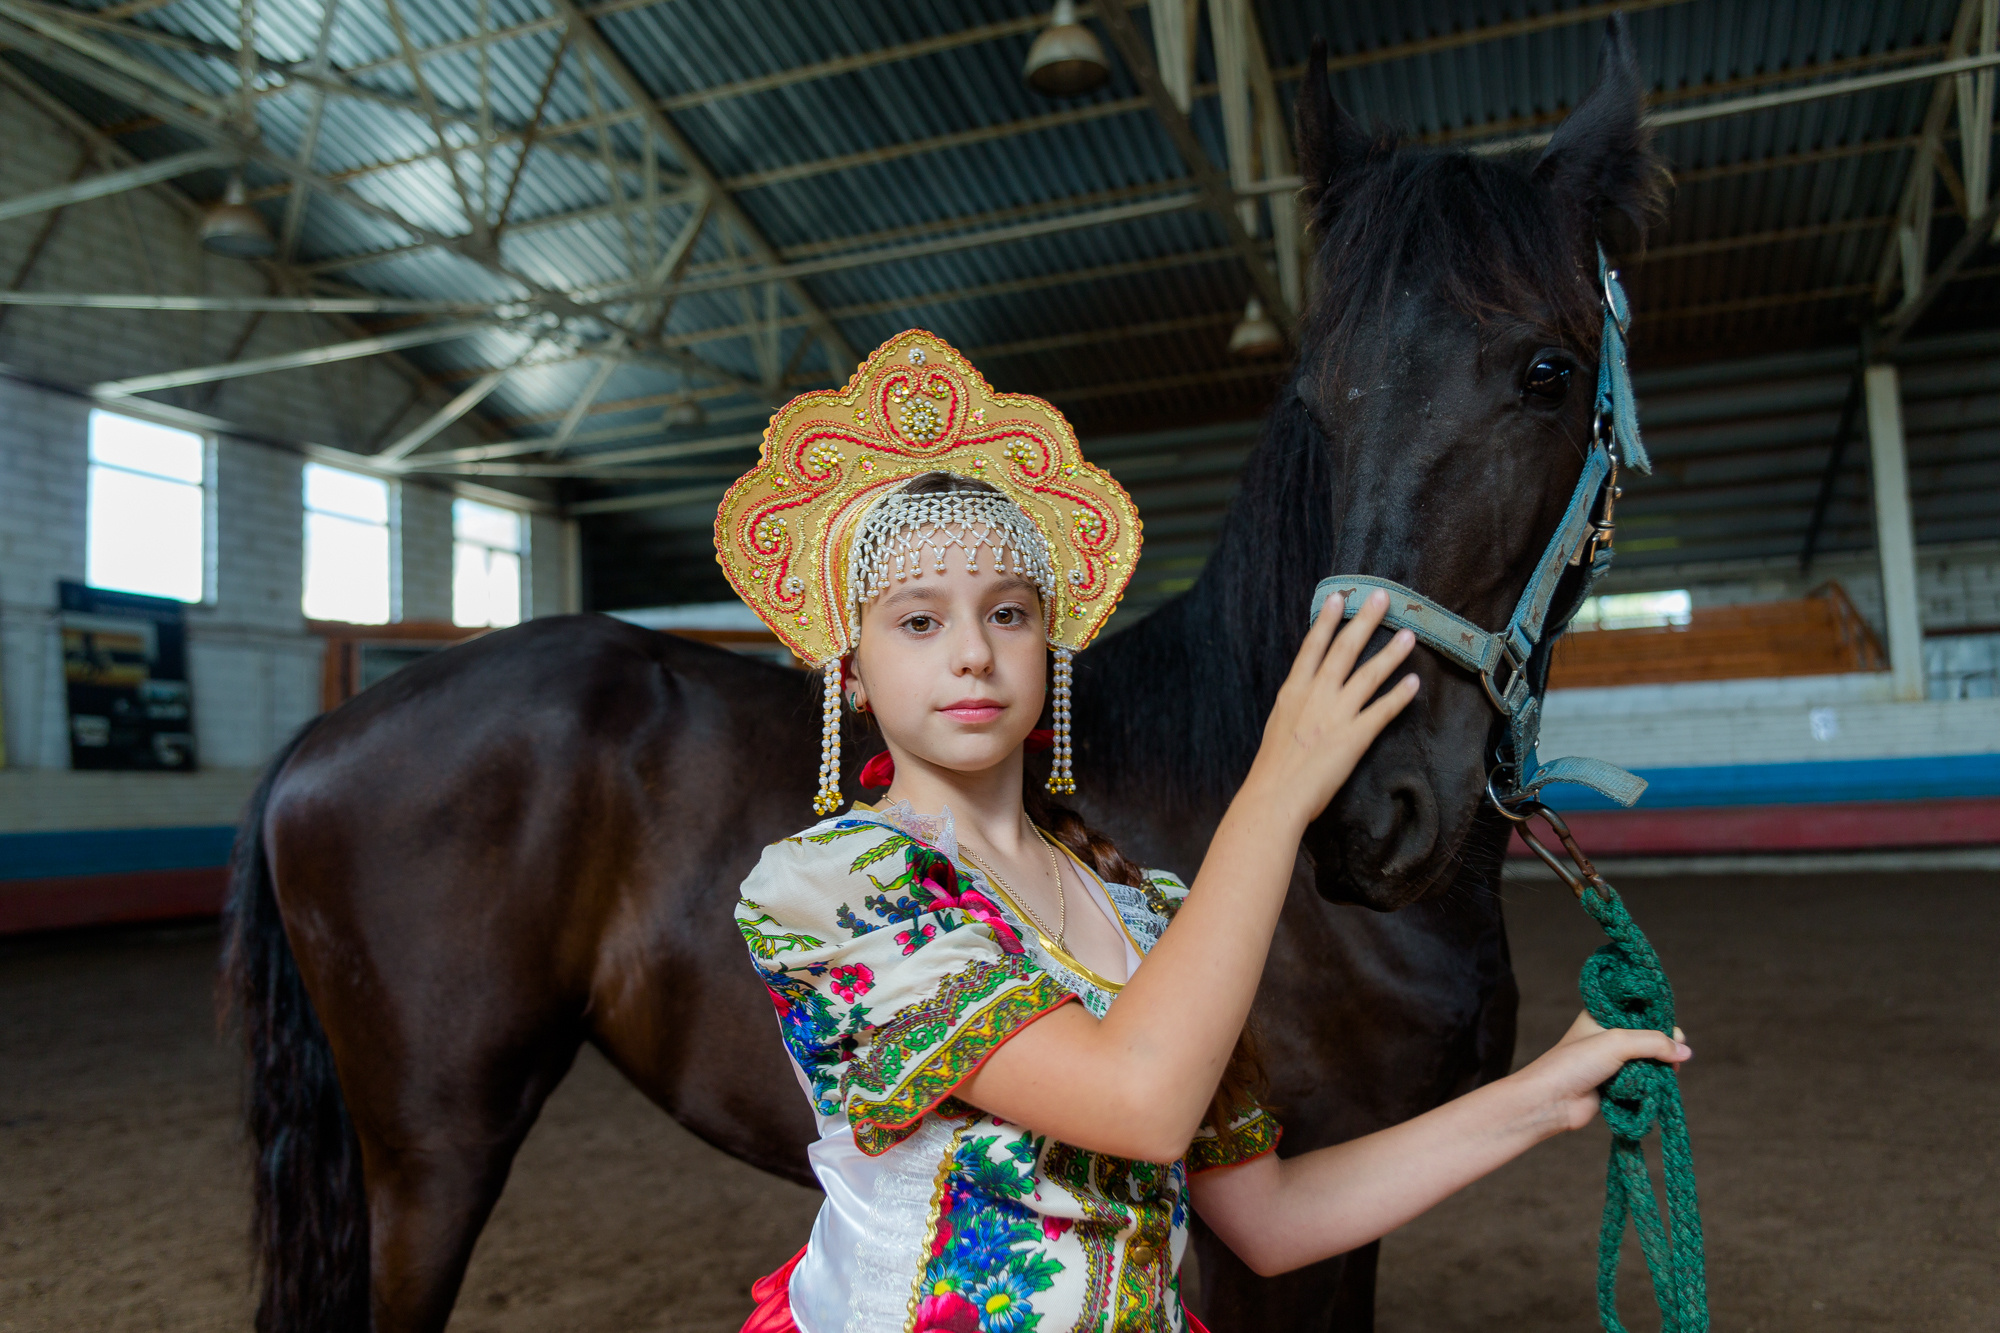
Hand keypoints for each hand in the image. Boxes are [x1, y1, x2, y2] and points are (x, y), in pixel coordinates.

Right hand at [1240, 589, 1419, 828]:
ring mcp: (1337, 714)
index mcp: (1293, 691)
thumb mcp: (1277, 724)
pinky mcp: (1354, 737)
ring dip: (1390, 653)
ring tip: (1408, 634)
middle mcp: (1316, 695)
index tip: (1340, 598)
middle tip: (1382, 598)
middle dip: (1364, 621)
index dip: (1327, 621)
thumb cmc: (1272, 768)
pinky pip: (1382, 711)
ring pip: (1369, 675)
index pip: (1313, 647)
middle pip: (1344, 650)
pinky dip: (1399, 696)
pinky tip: (1414, 682)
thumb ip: (1294, 705)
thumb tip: (1304, 695)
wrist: (1274, 796)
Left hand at [1514, 1011, 1692, 1135]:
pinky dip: (1651, 1085)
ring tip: (1669, 1074)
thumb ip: (1653, 1042)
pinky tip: (1659, 1088)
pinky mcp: (1615, 1085)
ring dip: (1659, 1069)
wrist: (1551, 1101)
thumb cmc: (1575, 1063)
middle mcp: (1606, 1036)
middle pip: (1647, 1038)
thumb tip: (1685, 1051)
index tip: (1675, 1032)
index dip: (1659, 1019)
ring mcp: (1611, 1062)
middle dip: (1664, 1047)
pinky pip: (1642, 1082)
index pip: (1638, 1011)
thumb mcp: (1617, 1042)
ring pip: (1647, 1062)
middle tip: (1676, 1057)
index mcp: (1602, 1016)